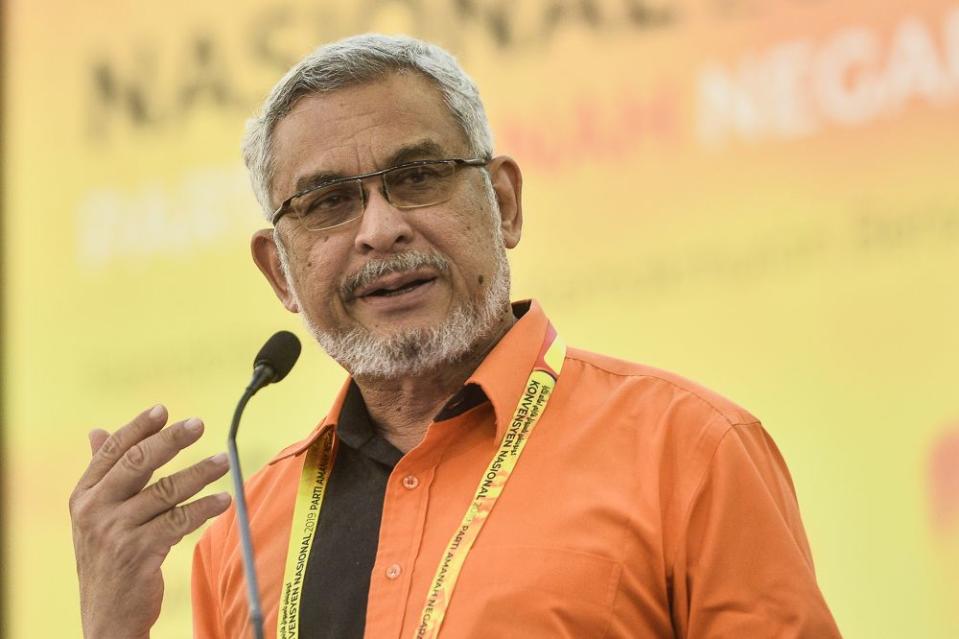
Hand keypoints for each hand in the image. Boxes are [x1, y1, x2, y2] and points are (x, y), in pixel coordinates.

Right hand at [69, 405, 231, 638]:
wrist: (107, 614)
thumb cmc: (106, 556)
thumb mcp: (94, 515)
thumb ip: (101, 474)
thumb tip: (96, 431)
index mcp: (84, 495)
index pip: (111, 452)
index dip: (138, 428)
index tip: (163, 410)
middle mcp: (94, 510)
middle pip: (137, 464)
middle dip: (170, 440)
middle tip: (198, 424)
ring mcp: (115, 531)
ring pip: (165, 491)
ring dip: (199, 473)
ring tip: (224, 461)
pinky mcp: (138, 552)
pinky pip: (179, 521)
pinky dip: (205, 508)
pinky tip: (224, 500)